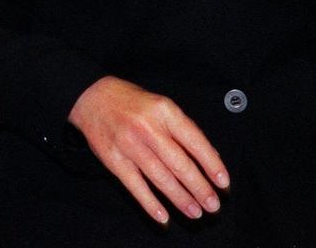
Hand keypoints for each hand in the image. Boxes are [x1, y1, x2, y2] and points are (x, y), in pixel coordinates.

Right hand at [69, 76, 227, 224]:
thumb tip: (210, 156)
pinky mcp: (113, 159)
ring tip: (194, 212)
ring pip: (160, 177)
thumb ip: (183, 129)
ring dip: (180, 199)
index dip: (211, 164)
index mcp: (164, 111)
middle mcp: (147, 127)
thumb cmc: (132, 102)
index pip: (194, 141)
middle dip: (199, 188)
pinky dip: (150, 203)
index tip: (222, 182)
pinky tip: (163, 216)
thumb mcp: (162, 105)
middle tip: (212, 205)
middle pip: (179, 164)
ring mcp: (129, 144)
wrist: (92, 97)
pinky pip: (135, 185)